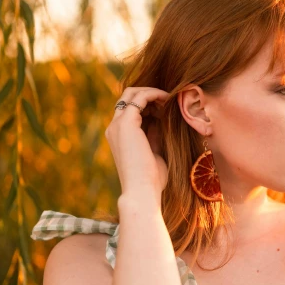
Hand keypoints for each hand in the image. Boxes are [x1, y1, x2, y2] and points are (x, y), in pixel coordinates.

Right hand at [106, 87, 170, 205]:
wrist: (142, 191)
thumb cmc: (151, 179)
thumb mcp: (154, 152)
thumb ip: (154, 136)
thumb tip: (162, 121)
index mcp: (119, 136)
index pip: (130, 109)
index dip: (149, 104)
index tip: (168, 108)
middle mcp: (114, 128)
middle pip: (128, 97)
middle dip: (149, 95)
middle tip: (169, 100)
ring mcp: (118, 124)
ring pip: (132, 93)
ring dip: (153, 93)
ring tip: (170, 99)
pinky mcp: (126, 123)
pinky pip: (140, 97)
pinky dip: (155, 94)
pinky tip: (168, 100)